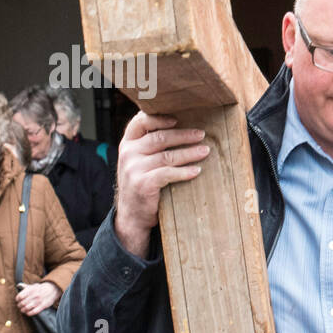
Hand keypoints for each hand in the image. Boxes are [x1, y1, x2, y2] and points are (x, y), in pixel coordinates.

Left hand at [15, 281, 60, 316]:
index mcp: (31, 290)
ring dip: (23, 310)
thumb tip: (18, 285)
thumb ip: (25, 286)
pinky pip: (33, 312)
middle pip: (22, 303)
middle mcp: (34, 295)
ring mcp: (39, 301)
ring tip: (23, 310)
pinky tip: (28, 312)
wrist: (52, 289)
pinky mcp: (43, 306)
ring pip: (27, 308)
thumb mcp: (33, 286)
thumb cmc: (41, 288)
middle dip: (19, 305)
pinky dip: (29, 313)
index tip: (17, 300)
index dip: (17, 299)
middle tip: (19, 306)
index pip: (20, 296)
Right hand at [113, 113, 209, 256]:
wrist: (131, 214)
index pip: (141, 122)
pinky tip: (196, 171)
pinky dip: (184, 172)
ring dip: (189, 153)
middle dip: (184, 135)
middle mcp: (128, 153)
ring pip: (167, 156)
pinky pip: (168, 173)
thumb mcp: (138, 159)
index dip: (160, 118)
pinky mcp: (143, 183)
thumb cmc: (141, 182)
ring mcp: (133, 168)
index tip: (178, 119)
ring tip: (205, 151)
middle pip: (160, 138)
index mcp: (127, 143)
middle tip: (201, 135)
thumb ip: (149, 144)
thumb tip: (179, 125)